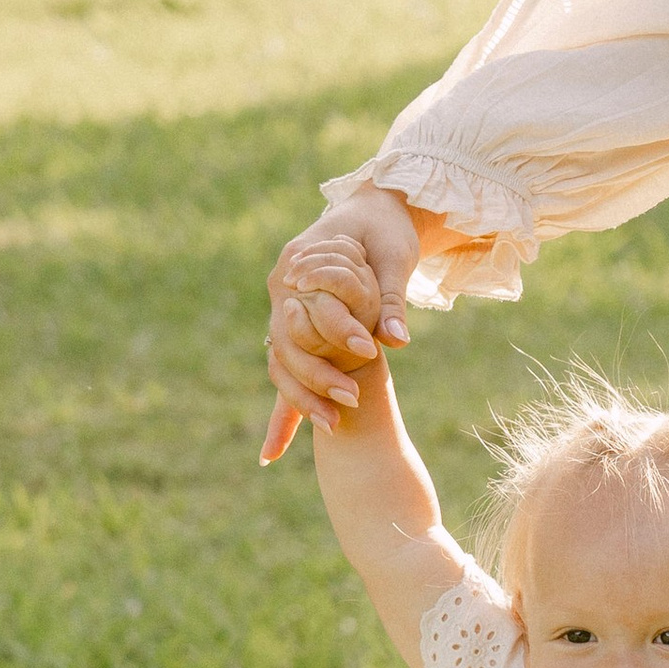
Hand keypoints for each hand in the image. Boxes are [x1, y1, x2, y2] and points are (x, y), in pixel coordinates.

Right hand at [261, 189, 422, 461]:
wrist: (373, 212)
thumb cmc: (384, 231)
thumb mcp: (393, 259)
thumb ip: (391, 301)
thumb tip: (397, 341)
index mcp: (298, 265)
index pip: (305, 314)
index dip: (336, 337)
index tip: (370, 357)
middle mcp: (282, 290)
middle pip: (286, 347)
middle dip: (315, 382)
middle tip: (348, 407)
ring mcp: (285, 312)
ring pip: (283, 366)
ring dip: (302, 401)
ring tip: (332, 429)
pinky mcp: (298, 329)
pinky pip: (288, 375)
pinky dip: (284, 413)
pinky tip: (271, 456)